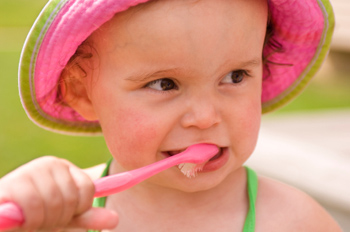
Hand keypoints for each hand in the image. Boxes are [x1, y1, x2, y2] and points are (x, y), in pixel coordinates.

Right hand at [0, 156, 117, 230]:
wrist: (5, 222)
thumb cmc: (36, 219)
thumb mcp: (65, 219)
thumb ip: (88, 218)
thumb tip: (116, 219)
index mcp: (65, 168)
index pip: (88, 188)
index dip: (79, 209)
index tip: (64, 214)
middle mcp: (49, 164)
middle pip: (71, 197)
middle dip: (59, 218)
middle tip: (44, 220)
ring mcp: (30, 170)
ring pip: (54, 202)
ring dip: (44, 221)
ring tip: (32, 221)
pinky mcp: (12, 183)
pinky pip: (33, 205)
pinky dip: (31, 220)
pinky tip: (22, 221)